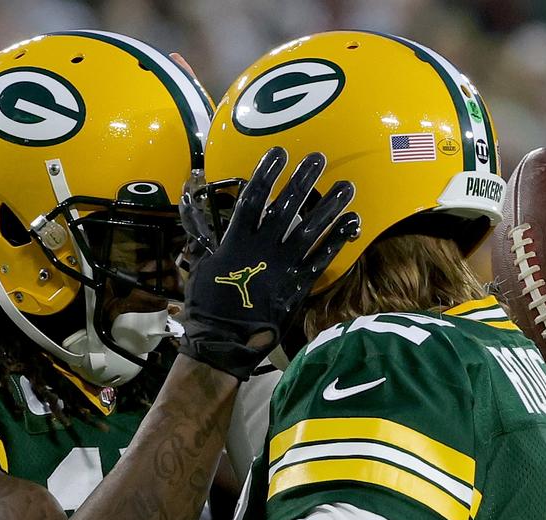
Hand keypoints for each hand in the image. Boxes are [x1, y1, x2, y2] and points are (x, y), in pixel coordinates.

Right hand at [178, 147, 358, 379]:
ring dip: (330, 206)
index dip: (267, 173)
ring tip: (346, 186)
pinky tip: (353, 222)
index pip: (254, 198)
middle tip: (318, 157)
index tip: (279, 153)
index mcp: (237, 240)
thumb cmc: (208, 304)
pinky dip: (338, 239)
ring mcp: (284, 265)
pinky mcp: (298, 283)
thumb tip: (192, 214)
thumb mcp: (200, 266)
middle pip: (288, 206)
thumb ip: (205, 238)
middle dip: (303, 179)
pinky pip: (322, 257)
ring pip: (312, 229)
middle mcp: (264, 247)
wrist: (225, 340)